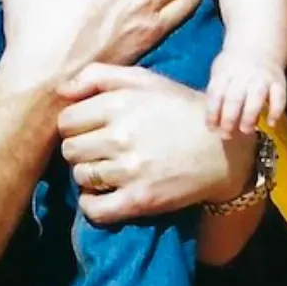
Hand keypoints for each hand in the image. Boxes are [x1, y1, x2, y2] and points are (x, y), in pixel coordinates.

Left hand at [57, 63, 255, 225]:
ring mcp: (130, 170)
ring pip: (81, 177)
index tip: (88, 129)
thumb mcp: (145, 80)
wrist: (224, 150)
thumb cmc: (181, 110)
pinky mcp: (140, 200)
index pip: (66, 121)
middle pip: (70, 150)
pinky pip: (95, 209)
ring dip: (88, 175)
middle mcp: (121, 136)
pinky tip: (101, 196)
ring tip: (106, 169)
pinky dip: (91, 205)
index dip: (74, 125)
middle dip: (79, 149)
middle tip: (97, 149)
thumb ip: (99, 75)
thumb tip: (61, 90)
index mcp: (119, 105)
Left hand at [206, 48, 286, 138]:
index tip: (211, 128)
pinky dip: (276, 110)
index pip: (215, 94)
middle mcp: (242, 75)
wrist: (257, 42)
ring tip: (245, 130)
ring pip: (256, 97)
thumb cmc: (233, 64)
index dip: (212, 112)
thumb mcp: (219, 71)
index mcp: (224, 72)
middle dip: (229, 118)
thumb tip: (212, 122)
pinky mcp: (278, 80)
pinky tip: (271, 123)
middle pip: (234, 98)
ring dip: (250, 116)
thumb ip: (216, 93)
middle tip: (227, 134)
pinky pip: (279, 96)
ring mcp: (261, 77)